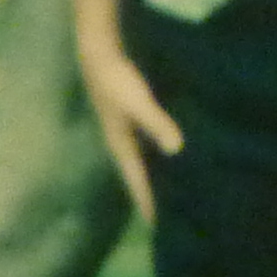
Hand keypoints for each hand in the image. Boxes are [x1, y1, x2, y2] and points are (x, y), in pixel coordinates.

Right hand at [78, 34, 182, 224]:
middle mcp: (120, 140)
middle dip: (149, 192)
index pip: (135, 179)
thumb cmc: (118, 80)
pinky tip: (169, 152)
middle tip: (166, 213)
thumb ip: (157, 124)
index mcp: (120, 144)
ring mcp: (123, 127)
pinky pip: (144, 141)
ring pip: (141, 158)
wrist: (99, 52)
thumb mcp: (139, 104)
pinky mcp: (129, 114)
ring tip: (170, 189)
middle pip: (137, 173)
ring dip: (152, 173)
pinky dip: (156, 151)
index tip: (155, 224)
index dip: (145, 200)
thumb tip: (177, 150)